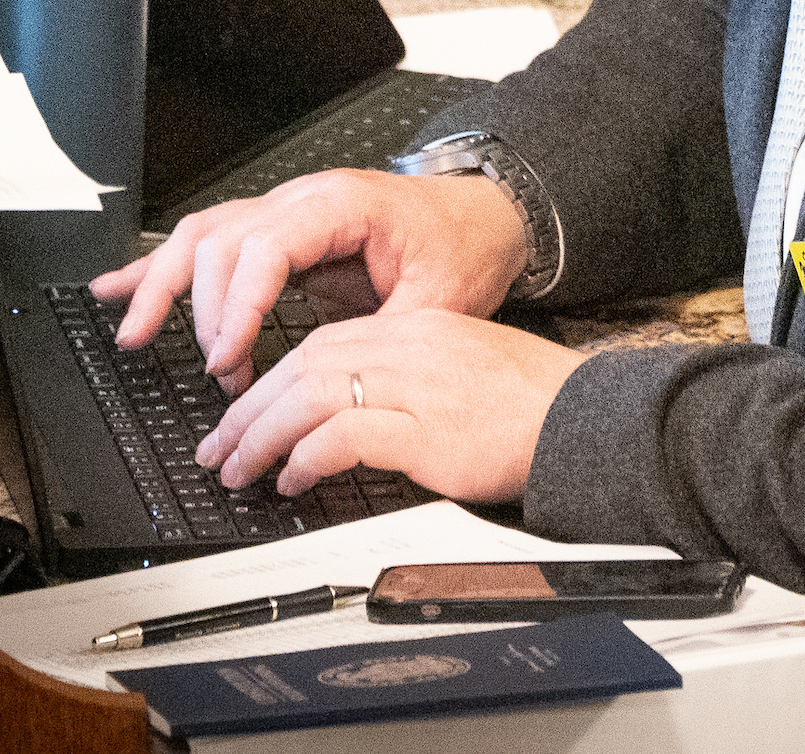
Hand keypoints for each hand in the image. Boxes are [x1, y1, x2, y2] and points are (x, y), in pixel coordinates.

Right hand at [87, 169, 526, 392]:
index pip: (266, 246)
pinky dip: (161, 267)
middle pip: (222, 240)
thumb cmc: (462, 246)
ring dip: (162, 284)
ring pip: (203, 236)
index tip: (229, 358)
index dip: (239, 305)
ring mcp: (285, 210)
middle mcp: (303, 200)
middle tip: (218, 371)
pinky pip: (208, 239)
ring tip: (134, 333)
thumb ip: (386, 337)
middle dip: (206, 311)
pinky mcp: (277, 230)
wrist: (483, 215)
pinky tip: (120, 288)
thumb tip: (336, 382)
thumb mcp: (441, 299)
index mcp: (341, 206)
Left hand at [202, 307, 585, 503]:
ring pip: (312, 394)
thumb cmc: (532, 404)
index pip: (322, 342)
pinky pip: (346, 434)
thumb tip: (345, 416)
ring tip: (238, 469)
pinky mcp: (428, 430)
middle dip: (250, 409)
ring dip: (263, 434)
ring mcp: (418, 385)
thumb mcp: (460, 372)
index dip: (272, 379)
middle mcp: (411, 346)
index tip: (244, 412)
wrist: (585, 419)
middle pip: (304, 365)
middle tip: (218, 447)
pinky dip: (308, 455)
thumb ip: (405, 380)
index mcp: (417, 327)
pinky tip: (291, 477)